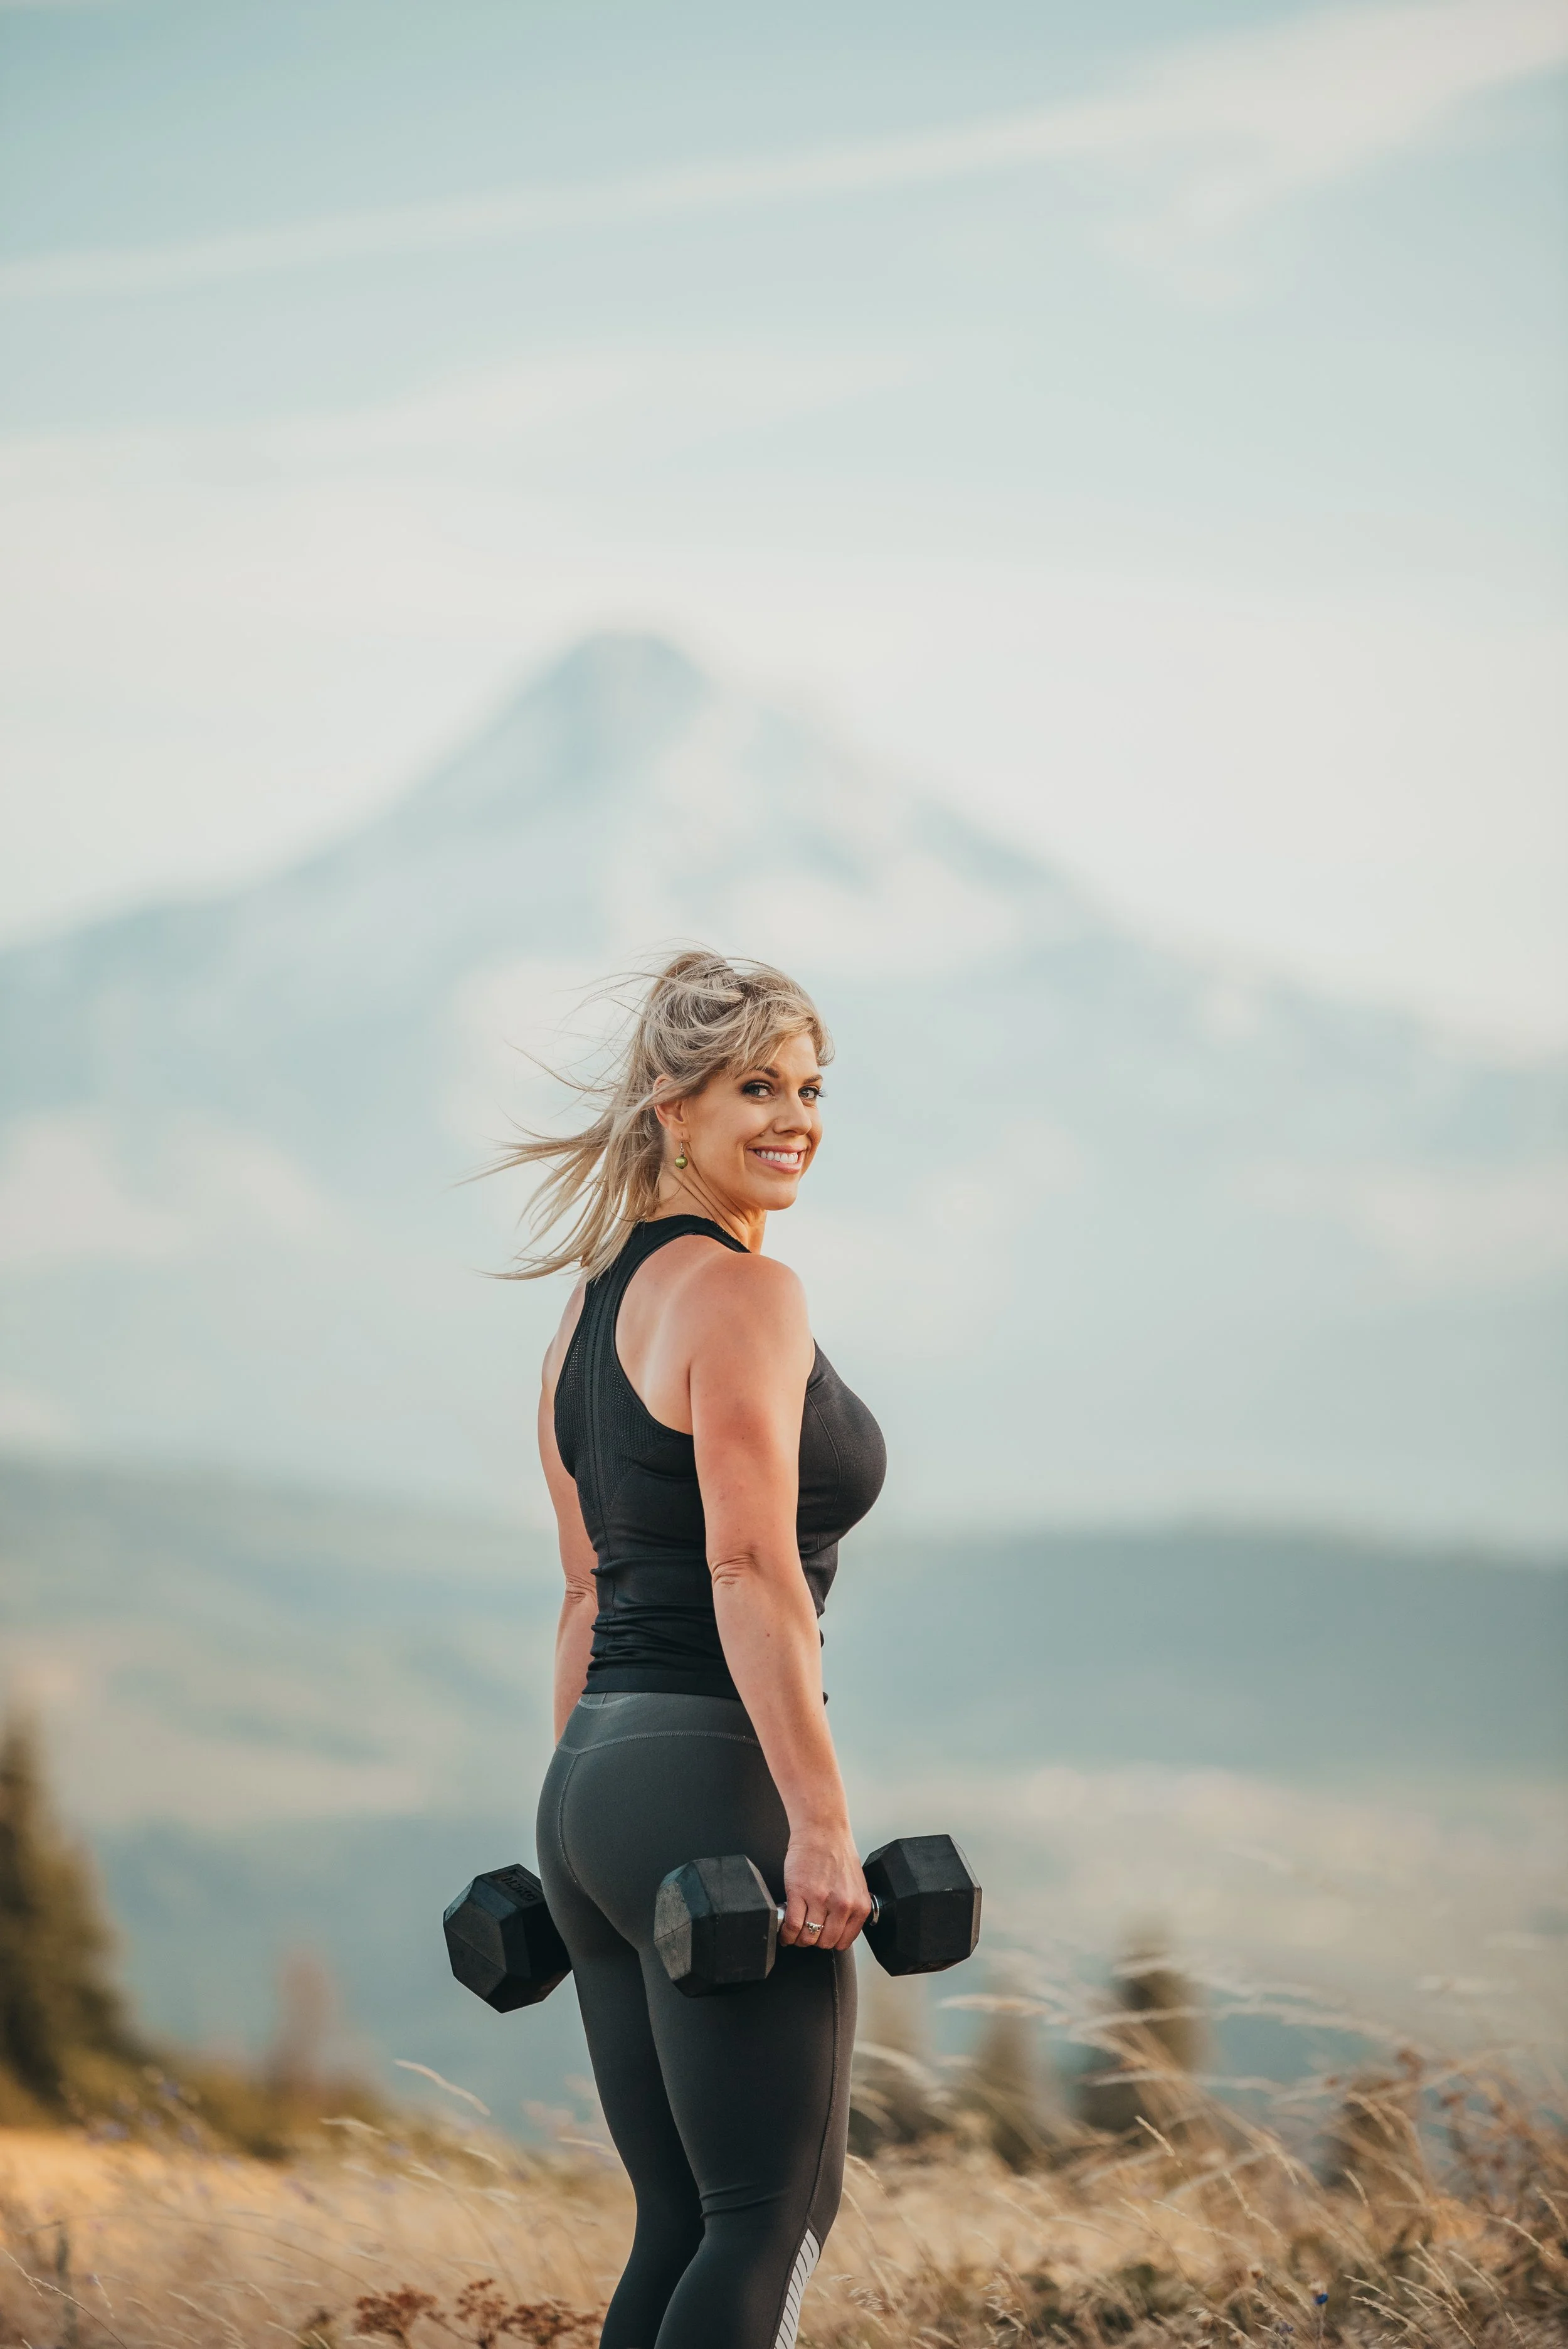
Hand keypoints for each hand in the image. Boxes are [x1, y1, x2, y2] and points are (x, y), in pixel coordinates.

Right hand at [779, 1827, 871, 1952]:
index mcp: (859, 1905)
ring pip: (807, 1937)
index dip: (829, 1941)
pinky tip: (784, 1930)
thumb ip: (850, 1908)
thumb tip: (838, 1928)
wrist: (821, 1829)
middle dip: (813, 1940)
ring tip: (794, 1931)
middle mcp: (842, 1906)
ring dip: (798, 1938)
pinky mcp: (799, 1893)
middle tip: (806, 1932)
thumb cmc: (837, 1851)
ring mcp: (820, 1900)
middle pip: (824, 1943)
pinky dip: (786, 1933)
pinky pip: (792, 1925)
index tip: (821, 1937)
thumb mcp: (855, 1884)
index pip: (843, 1942)